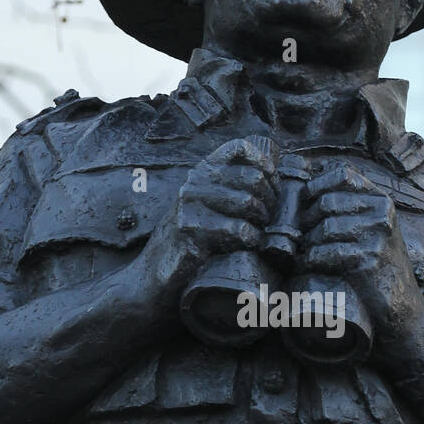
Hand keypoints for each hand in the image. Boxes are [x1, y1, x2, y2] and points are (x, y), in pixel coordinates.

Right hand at [138, 135, 278, 318]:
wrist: (152, 275)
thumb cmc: (185, 240)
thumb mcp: (203, 204)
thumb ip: (228, 187)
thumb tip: (272, 178)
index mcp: (200, 172)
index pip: (240, 148)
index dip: (265, 164)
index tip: (272, 186)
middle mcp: (194, 183)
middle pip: (252, 177)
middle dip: (269, 200)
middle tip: (265, 217)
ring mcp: (191, 206)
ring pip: (248, 202)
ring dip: (260, 221)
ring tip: (254, 232)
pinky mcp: (193, 231)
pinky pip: (239, 229)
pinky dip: (250, 240)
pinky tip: (244, 245)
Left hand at [298, 160, 423, 363]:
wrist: (404, 310)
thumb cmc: (380, 270)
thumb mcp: (372, 232)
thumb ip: (349, 210)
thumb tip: (305, 188)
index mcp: (381, 201)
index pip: (341, 175)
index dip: (315, 188)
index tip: (305, 206)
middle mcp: (382, 213)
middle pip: (326, 203)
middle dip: (306, 222)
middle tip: (300, 240)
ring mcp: (378, 236)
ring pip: (324, 229)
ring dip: (307, 245)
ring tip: (304, 256)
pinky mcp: (369, 260)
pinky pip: (327, 253)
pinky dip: (312, 262)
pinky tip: (310, 267)